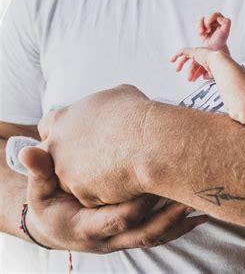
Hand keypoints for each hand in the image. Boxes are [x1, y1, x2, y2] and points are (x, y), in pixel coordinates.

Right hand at [20, 146, 207, 252]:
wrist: (56, 226)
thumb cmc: (49, 205)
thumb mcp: (39, 191)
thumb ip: (39, 172)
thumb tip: (30, 151)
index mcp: (87, 228)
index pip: (116, 219)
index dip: (136, 204)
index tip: (153, 184)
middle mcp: (110, 239)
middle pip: (144, 233)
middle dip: (167, 218)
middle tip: (188, 199)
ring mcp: (125, 238)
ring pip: (157, 236)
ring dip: (180, 223)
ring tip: (203, 206)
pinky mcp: (135, 233)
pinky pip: (161, 234)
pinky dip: (180, 225)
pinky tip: (200, 213)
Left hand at [36, 84, 153, 206]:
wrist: (150, 142)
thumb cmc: (138, 114)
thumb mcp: (119, 95)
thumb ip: (105, 104)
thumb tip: (114, 105)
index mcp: (63, 118)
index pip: (47, 127)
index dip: (63, 133)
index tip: (79, 137)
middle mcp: (57, 146)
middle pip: (54, 158)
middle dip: (70, 160)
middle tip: (96, 159)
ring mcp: (67, 172)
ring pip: (72, 181)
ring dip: (88, 179)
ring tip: (116, 172)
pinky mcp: (83, 194)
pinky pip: (92, 197)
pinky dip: (106, 193)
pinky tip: (124, 184)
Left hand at [170, 47, 217, 81]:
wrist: (218, 63)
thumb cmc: (219, 69)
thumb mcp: (213, 74)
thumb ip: (208, 74)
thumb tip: (203, 77)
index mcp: (209, 60)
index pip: (201, 67)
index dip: (196, 74)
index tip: (193, 80)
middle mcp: (204, 55)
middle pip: (194, 63)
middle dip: (190, 71)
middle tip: (188, 78)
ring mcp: (199, 52)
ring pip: (187, 57)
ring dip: (181, 64)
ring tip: (177, 70)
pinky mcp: (194, 51)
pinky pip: (183, 51)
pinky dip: (177, 55)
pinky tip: (172, 60)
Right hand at [198, 12, 230, 50]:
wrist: (213, 48)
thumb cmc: (220, 40)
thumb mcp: (226, 31)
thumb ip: (226, 23)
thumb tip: (219, 18)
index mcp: (222, 19)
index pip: (216, 14)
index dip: (212, 20)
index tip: (211, 28)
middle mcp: (215, 19)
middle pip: (208, 16)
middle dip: (207, 23)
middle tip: (208, 31)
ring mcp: (208, 22)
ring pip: (202, 18)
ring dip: (202, 26)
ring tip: (204, 33)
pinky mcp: (203, 25)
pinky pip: (199, 22)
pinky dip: (199, 27)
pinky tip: (202, 33)